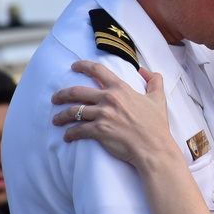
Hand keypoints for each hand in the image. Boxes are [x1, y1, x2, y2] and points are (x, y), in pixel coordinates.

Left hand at [51, 60, 171, 166]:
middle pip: (77, 91)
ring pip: (73, 111)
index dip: (83, 66)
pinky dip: (69, 134)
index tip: (74, 66)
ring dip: (61, 115)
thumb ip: (154, 80)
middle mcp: (109, 99)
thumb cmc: (156, 125)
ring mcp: (103, 115)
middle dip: (62, 94)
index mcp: (120, 88)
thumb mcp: (159, 98)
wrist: (154, 147)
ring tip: (56, 119)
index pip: (98, 70)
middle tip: (55, 98)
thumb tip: (145, 71)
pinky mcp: (99, 131)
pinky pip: (77, 130)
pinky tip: (67, 136)